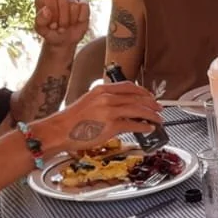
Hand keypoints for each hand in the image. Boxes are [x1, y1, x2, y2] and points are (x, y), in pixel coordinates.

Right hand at [33, 82, 162, 153]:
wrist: (59, 131)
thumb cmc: (71, 121)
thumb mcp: (88, 103)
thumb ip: (104, 102)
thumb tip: (121, 108)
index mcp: (101, 90)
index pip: (128, 86)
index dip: (142, 91)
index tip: (149, 96)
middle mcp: (106, 97)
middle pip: (136, 97)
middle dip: (151, 103)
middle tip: (159, 108)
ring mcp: (109, 111)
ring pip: (138, 109)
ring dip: (151, 115)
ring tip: (158, 119)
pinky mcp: (111, 126)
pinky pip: (133, 124)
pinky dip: (144, 126)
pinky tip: (149, 128)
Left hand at [34, 0, 90, 50]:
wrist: (64, 40)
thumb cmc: (51, 33)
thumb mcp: (42, 30)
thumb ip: (40, 20)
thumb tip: (46, 10)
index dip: (53, 13)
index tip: (52, 24)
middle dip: (63, 18)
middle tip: (60, 26)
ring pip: (74, 4)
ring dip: (71, 19)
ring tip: (67, 24)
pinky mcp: (82, 0)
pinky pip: (84, 5)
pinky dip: (81, 17)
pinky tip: (77, 21)